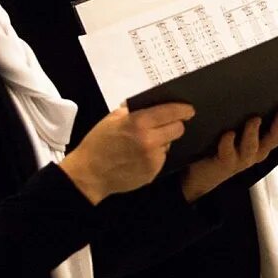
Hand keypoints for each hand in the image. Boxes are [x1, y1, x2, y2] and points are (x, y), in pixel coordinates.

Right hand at [60, 102, 194, 203]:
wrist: (89, 174)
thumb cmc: (98, 143)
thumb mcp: (113, 118)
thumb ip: (134, 110)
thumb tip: (151, 102)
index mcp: (139, 122)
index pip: (172, 111)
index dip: (184, 109)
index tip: (189, 109)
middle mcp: (149, 140)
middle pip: (178, 129)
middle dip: (175, 125)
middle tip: (168, 124)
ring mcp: (152, 158)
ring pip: (170, 144)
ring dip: (163, 141)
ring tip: (146, 142)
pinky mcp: (152, 172)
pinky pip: (161, 158)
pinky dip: (155, 155)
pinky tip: (141, 155)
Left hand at [181, 106, 277, 201]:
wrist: (202, 173)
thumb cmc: (225, 143)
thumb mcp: (242, 127)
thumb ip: (251, 112)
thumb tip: (250, 88)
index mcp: (265, 141)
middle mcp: (258, 150)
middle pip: (275, 139)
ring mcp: (242, 157)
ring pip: (253, 146)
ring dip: (254, 132)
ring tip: (254, 119)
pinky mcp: (225, 161)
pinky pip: (228, 152)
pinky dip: (228, 143)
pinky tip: (228, 133)